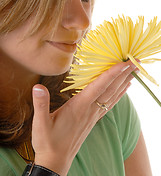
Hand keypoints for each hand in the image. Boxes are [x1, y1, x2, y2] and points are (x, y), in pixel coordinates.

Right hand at [31, 61, 137, 175]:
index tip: (123, 63)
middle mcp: (90, 110)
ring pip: (113, 96)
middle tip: (136, 62)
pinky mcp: (92, 119)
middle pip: (111, 89)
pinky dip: (118, 95)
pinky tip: (123, 90)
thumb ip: (41, 104)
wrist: (56, 161)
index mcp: (79, 107)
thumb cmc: (48, 142)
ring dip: (124, 83)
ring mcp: (93, 115)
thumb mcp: (40, 123)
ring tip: (134, 72)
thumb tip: (38, 87)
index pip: (99, 86)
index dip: (112, 74)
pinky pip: (109, 104)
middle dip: (124, 75)